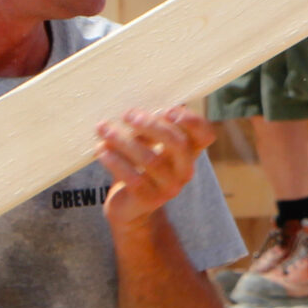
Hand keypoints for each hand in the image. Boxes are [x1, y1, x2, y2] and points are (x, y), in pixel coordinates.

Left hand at [97, 108, 217, 229]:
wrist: (127, 206)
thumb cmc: (138, 166)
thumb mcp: (148, 144)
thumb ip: (150, 127)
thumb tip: (140, 102)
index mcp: (189, 152)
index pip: (206, 135)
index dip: (193, 121)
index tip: (167, 109)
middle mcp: (185, 170)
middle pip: (178, 143)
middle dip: (152, 126)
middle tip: (128, 115)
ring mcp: (170, 187)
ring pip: (151, 160)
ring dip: (124, 141)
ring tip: (104, 129)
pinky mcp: (149, 200)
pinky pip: (134, 178)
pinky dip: (116, 161)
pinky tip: (102, 150)